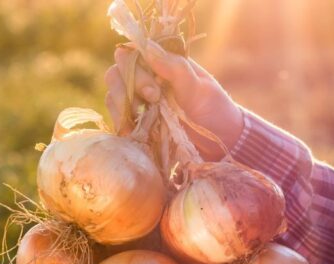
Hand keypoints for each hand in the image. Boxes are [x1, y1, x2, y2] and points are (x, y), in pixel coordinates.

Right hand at [104, 40, 244, 159]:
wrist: (219, 144)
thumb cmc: (214, 111)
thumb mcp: (200, 89)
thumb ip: (176, 68)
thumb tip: (148, 48)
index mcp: (163, 64)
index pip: (133, 54)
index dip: (135, 70)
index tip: (154, 92)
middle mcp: (148, 79)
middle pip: (117, 73)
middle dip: (127, 90)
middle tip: (151, 105)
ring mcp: (140, 101)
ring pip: (113, 95)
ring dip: (122, 108)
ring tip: (139, 122)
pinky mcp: (137, 122)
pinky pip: (118, 118)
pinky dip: (121, 124)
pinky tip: (132, 133)